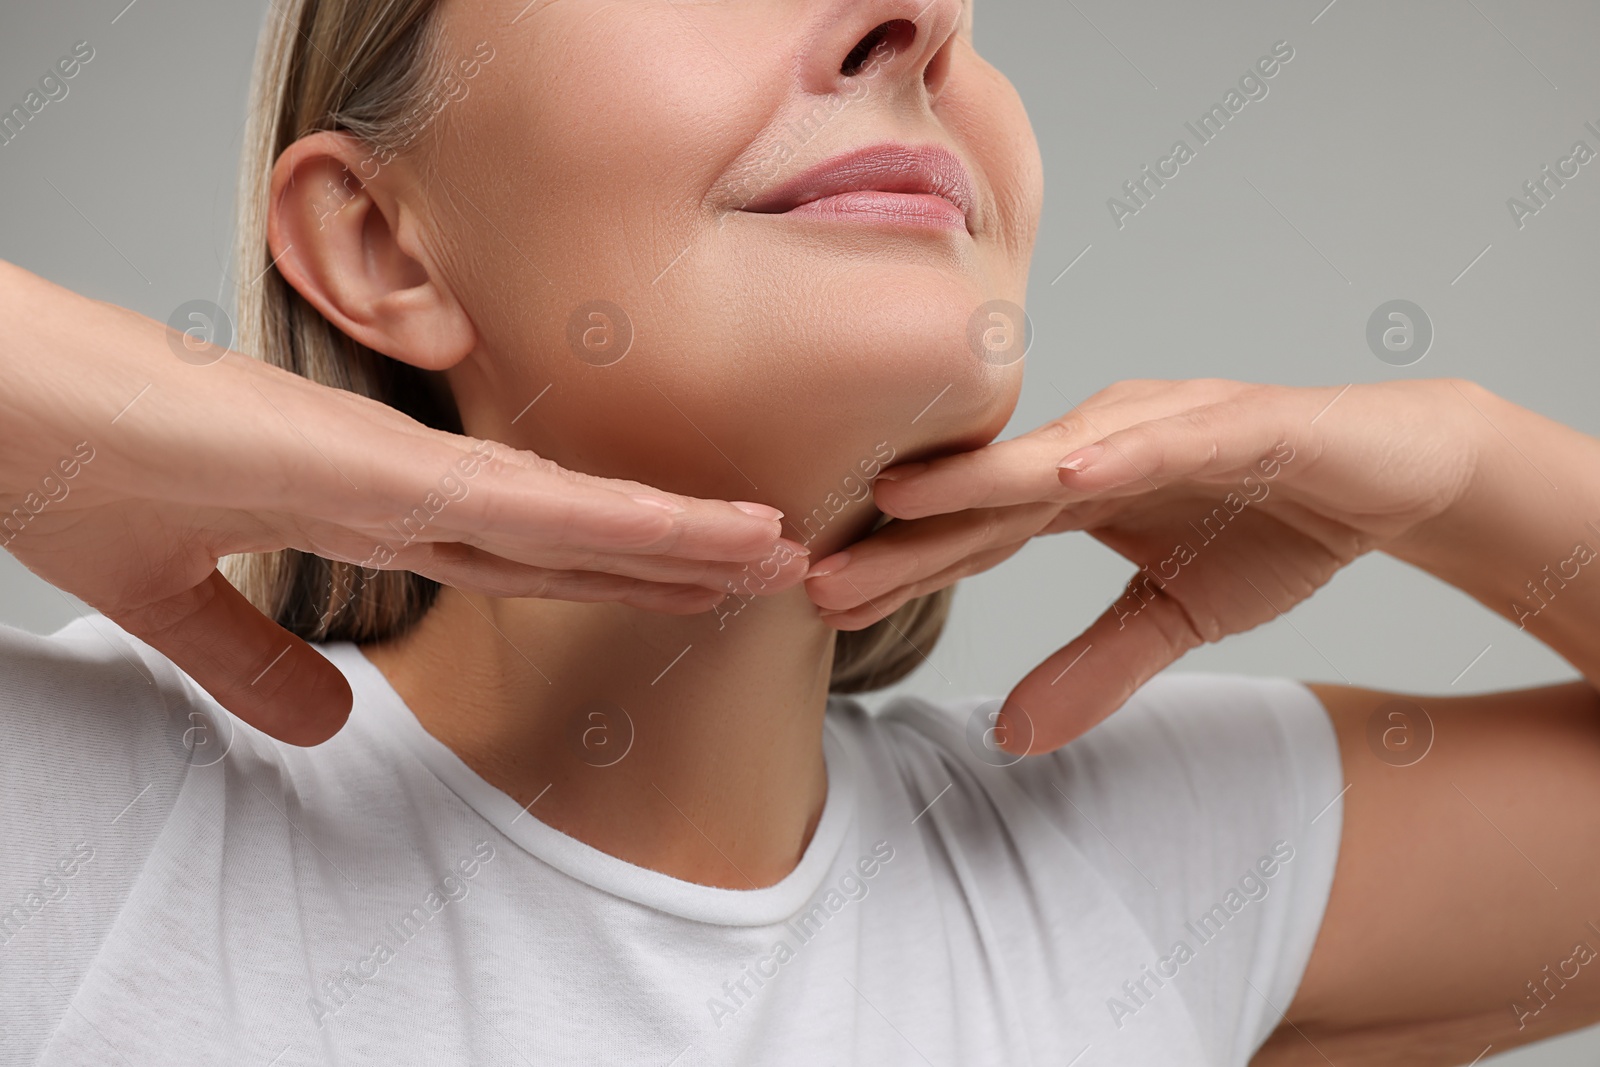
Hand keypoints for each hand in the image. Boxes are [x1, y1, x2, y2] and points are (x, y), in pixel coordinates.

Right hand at [0, 263, 805, 744]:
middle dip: (678, 555)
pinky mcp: (352, 460)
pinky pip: (507, 503)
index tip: (701, 586)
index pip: (527, 550)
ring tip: (775, 547)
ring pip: (564, 513)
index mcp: (364, 506)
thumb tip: (325, 727)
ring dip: (675, 534)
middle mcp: (396, 481)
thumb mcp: (170, 600)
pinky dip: (604, 521)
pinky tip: (684, 536)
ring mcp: (382, 466)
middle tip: (784, 563)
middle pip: (571, 533)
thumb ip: (252, 660)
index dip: (621, 569)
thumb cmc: (63, 464)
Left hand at [804, 378, 1484, 751]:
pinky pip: (1176, 435)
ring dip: (982, 477)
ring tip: (904, 500)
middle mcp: (1106, 439)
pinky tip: (1063, 470)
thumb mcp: (1174, 615)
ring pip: (1062, 450)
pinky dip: (1121, 451)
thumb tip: (1012, 737)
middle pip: (990, 492)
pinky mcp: (1247, 420)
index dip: (903, 567)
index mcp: (1079, 482)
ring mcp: (1171, 423)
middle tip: (819, 570)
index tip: (824, 602)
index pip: (975, 532)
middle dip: (906, 534)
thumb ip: (1095, 667)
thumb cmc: (1274, 526)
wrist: (1393, 476)